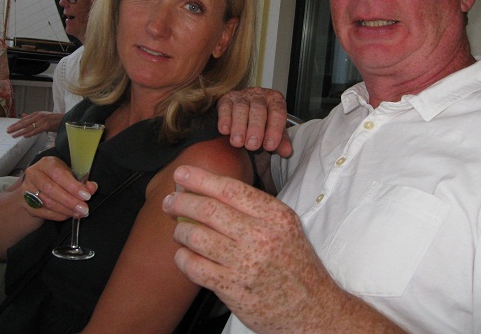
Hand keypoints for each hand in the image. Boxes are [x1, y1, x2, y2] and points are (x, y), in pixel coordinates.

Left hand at [7, 111, 63, 137]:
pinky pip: (37, 130)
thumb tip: (23, 115)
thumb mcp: (42, 116)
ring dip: (20, 132)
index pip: (24, 119)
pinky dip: (30, 133)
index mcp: (37, 114)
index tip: (9, 128)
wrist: (65, 119)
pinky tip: (24, 136)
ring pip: (29, 127)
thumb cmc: (54, 119)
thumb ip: (32, 117)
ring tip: (13, 135)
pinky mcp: (47, 126)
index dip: (16, 124)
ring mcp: (43, 121)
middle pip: (25, 123)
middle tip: (8, 131)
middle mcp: (39, 116)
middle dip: (15, 127)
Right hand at [21, 156, 97, 220]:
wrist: (35, 185)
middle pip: (51, 190)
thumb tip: (92, 188)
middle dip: (70, 201)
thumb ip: (81, 181)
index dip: (73, 186)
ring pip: (47, 202)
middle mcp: (34, 175)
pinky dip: (58, 215)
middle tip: (84, 209)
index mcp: (47, 163)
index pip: (59, 174)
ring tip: (79, 213)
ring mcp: (27, 190)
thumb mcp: (69, 173)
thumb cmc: (56, 177)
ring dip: (66, 210)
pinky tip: (68, 215)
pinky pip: (43, 212)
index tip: (86, 195)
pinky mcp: (26, 204)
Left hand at [163, 166, 348, 332]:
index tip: (181, 173)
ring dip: (180, 230)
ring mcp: (245, 263)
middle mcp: (260, 236)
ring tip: (179, 230)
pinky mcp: (233, 289)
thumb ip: (255, 208)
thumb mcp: (285, 226)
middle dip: (181, 201)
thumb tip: (214, 190)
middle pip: (208, 209)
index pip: (230, 189)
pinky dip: (182, 258)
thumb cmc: (295, 263)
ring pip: (197, 237)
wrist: (311, 307)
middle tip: (169, 201)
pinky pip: (195, 267)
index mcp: (274, 215)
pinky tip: (184, 255)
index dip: (200, 178)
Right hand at [217, 87, 292, 156]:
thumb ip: (281, 141)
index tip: (270, 146)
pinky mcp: (226, 99)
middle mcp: (259, 95)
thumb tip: (287, 152)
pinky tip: (225, 131)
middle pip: (258, 110)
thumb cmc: (263, 122)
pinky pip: (225, 107)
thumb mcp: (274, 131)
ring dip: (239, 126)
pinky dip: (224, 119)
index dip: (274, 129)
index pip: (277, 112)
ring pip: (241, 108)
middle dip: (255, 128)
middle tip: (252, 145)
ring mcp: (242, 96)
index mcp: (275, 100)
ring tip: (238, 142)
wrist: (246, 111)